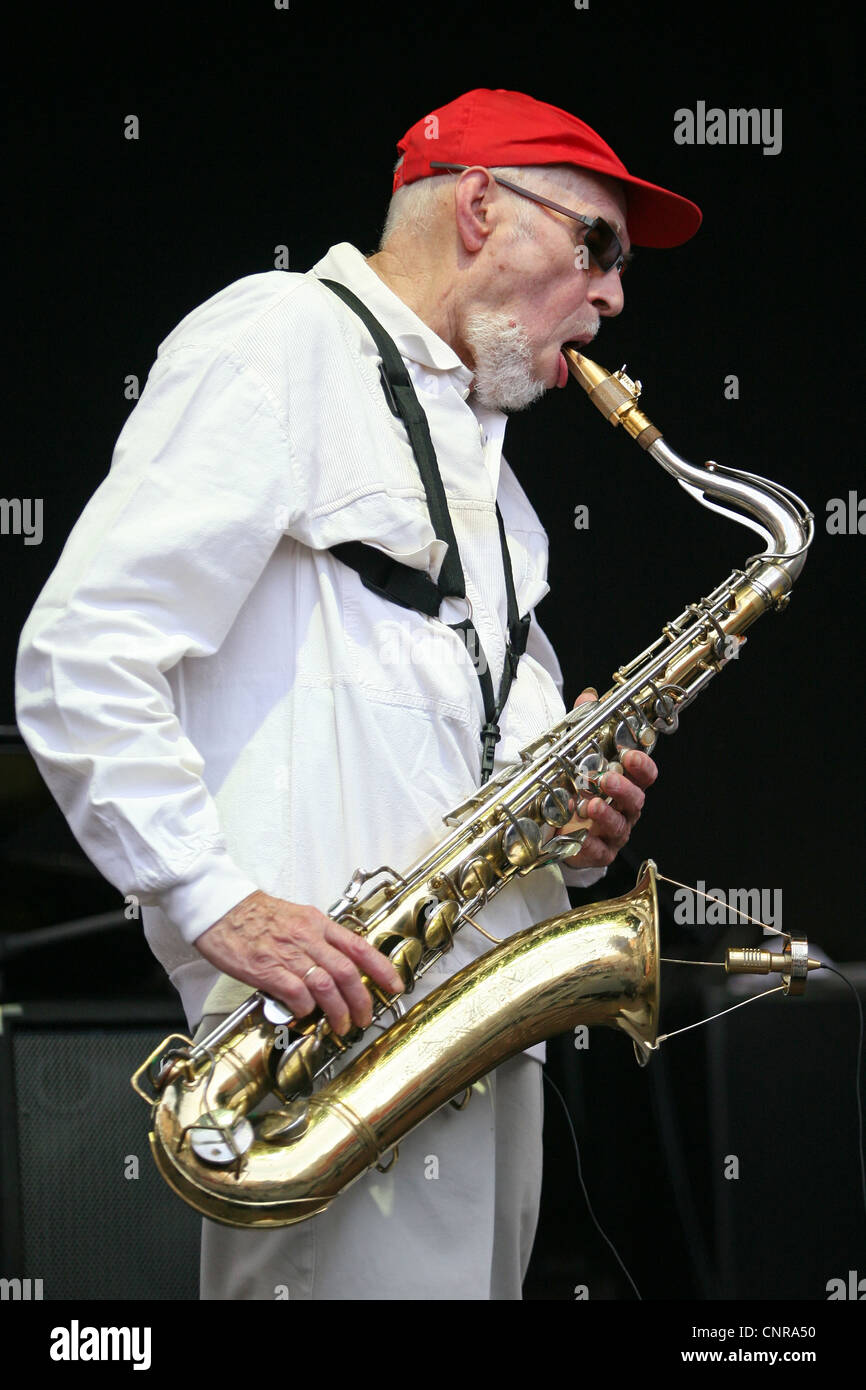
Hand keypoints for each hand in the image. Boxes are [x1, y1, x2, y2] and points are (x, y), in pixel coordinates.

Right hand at [195, 891, 404, 1035]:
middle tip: (364, 1017)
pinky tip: (304, 1013)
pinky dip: (305, 1008)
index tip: (394, 985)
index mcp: (317, 923)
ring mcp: (288, 953)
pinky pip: (297, 994)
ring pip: (327, 986)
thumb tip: (332, 965)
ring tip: (340, 1025)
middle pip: (348, 972)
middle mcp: (308, 937)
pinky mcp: (267, 969)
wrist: (219, 907)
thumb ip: (316, 938)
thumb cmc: (252, 914)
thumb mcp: (295, 917)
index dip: (382, 969)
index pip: (359, 947)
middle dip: (362, 1000)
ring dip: (338, 1011)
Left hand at [559, 687, 658, 869]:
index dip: (642, 765)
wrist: (557, 828)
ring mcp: (613, 832)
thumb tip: (588, 696)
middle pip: (636, 800)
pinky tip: (579, 838)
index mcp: (625, 783)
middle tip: (607, 779)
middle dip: (623, 789)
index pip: (645, 774)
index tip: (630, 754)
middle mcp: (624, 808)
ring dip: (606, 815)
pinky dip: (590, 846)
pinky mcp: (598, 853)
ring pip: (619, 826)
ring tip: (589, 805)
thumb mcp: (576, 756)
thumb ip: (584, 728)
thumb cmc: (576, 789)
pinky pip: (600, 852)